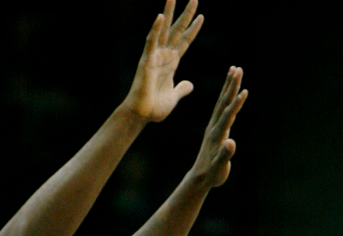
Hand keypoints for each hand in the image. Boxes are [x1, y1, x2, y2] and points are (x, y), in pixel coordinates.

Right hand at [123, 0, 203, 122]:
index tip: (202, 16)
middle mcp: (164, 55)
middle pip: (176, 30)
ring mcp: (154, 56)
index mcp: (172, 63)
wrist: (141, 115)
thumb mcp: (174, 97)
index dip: (193, 29)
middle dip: (186, 14)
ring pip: (163, 30)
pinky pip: (151, 42)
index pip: (185, 41)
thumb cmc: (154, 108)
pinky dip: (155, 29)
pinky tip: (160, 17)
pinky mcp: (146, 61)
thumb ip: (181, 89)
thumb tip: (190, 85)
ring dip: (168, 12)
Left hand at [190, 67, 246, 187]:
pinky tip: (232, 90)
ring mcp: (214, 126)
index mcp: (216, 135)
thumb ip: (224, 156)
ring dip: (229, 85)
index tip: (244, 91)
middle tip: (238, 68)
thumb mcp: (219, 168)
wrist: (199, 178)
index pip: (227, 116)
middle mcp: (214, 127)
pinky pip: (222, 107)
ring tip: (234, 70)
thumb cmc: (211, 175)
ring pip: (222, 102)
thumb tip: (231, 143)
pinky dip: (227, 96)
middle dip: (231, 85)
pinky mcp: (216, 128)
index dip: (236, 104)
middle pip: (223, 102)